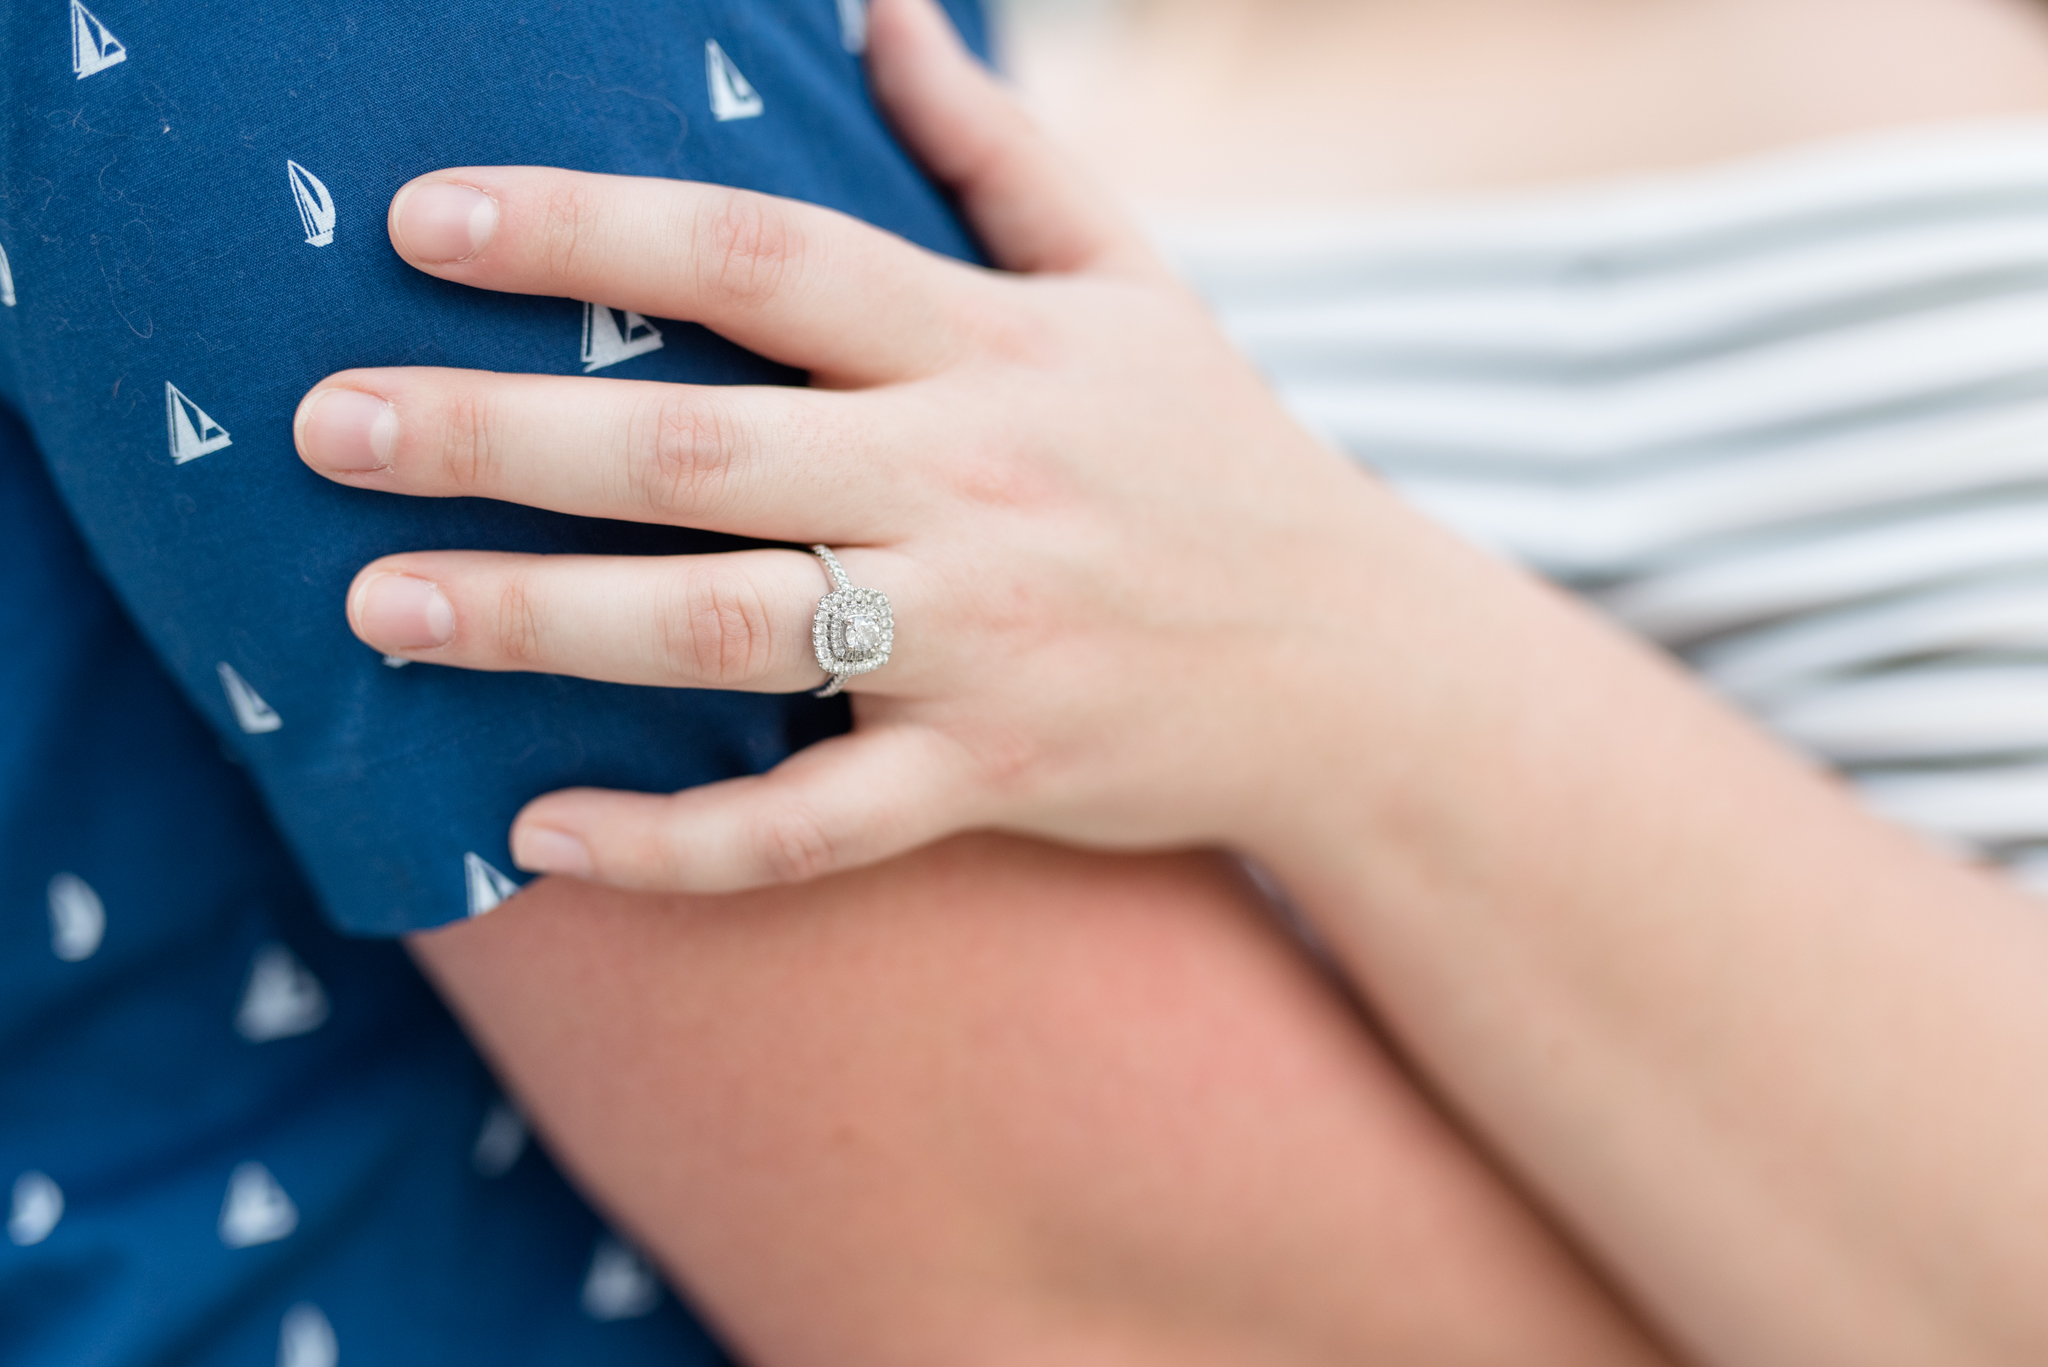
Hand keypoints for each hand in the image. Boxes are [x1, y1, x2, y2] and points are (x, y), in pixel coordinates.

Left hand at [295, 0, 1391, 891]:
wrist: (1352, 665)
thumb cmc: (1215, 459)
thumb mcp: (1131, 280)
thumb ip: (994, 149)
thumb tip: (875, 6)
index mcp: (992, 349)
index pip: (766, 256)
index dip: (593, 226)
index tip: (423, 220)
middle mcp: (973, 487)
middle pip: (704, 451)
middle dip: (499, 432)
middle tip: (325, 426)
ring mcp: (980, 643)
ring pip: (727, 634)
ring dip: (540, 623)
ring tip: (377, 607)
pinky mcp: (989, 777)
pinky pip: (810, 827)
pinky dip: (675, 841)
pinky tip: (541, 834)